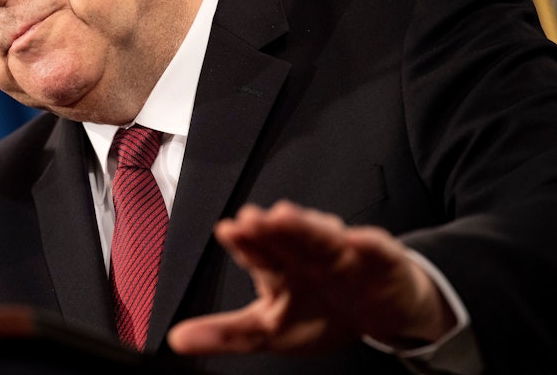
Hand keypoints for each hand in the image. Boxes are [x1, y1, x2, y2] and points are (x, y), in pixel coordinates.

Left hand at [167, 201, 454, 355]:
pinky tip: (355, 239)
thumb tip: (176, 339)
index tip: (227, 230)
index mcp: (278, 265)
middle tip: (252, 218)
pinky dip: (366, 243)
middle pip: (287, 236)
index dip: (243, 240)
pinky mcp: (379, 258)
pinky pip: (374, 248)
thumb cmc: (319, 314)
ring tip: (286, 217)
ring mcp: (342, 251)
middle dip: (270, 227)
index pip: (257, 250)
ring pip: (322, 236)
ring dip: (306, 226)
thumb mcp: (268, 331)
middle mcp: (306, 251)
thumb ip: (224, 333)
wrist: (381, 310)